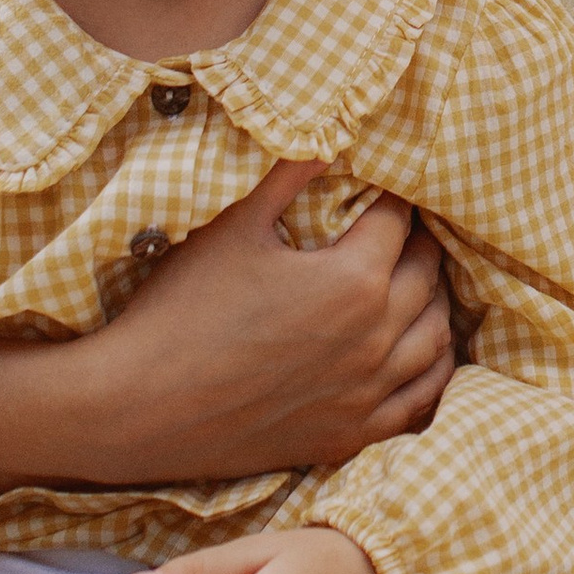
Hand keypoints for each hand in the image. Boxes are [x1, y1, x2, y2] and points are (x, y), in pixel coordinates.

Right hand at [96, 168, 453, 477]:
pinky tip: (423, 354)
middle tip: (403, 231)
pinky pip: (418, 402)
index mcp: (354, 279)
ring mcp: (366, 393)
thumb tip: (325, 137)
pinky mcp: (349, 436)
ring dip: (435, 303)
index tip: (383, 192)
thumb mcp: (233, 226)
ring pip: (435, 338)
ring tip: (421, 284)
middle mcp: (375, 337)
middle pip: (426, 275)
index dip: (392, 200)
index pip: (398, 222)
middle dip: (420, 245)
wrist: (139, 407)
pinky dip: (432, 371)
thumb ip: (288, 176)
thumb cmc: (182, 310)